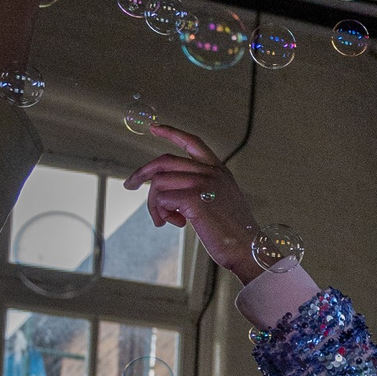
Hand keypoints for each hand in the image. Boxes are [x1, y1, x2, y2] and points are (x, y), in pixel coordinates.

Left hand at [122, 124, 270, 276]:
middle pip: (164, 161)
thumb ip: (201, 188)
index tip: (154, 128)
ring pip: (159, 183)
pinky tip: (176, 224)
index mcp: (219, 171)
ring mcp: (202, 183)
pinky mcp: (193, 198)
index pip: (192, 143)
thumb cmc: (233, 231)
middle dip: (142, 173)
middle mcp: (210, 173)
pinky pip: (161, 199)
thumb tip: (167, 192)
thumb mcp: (222, 200)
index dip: (171, 133)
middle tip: (130, 185)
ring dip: (154, 204)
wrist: (246, 248)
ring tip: (165, 220)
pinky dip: (161, 213)